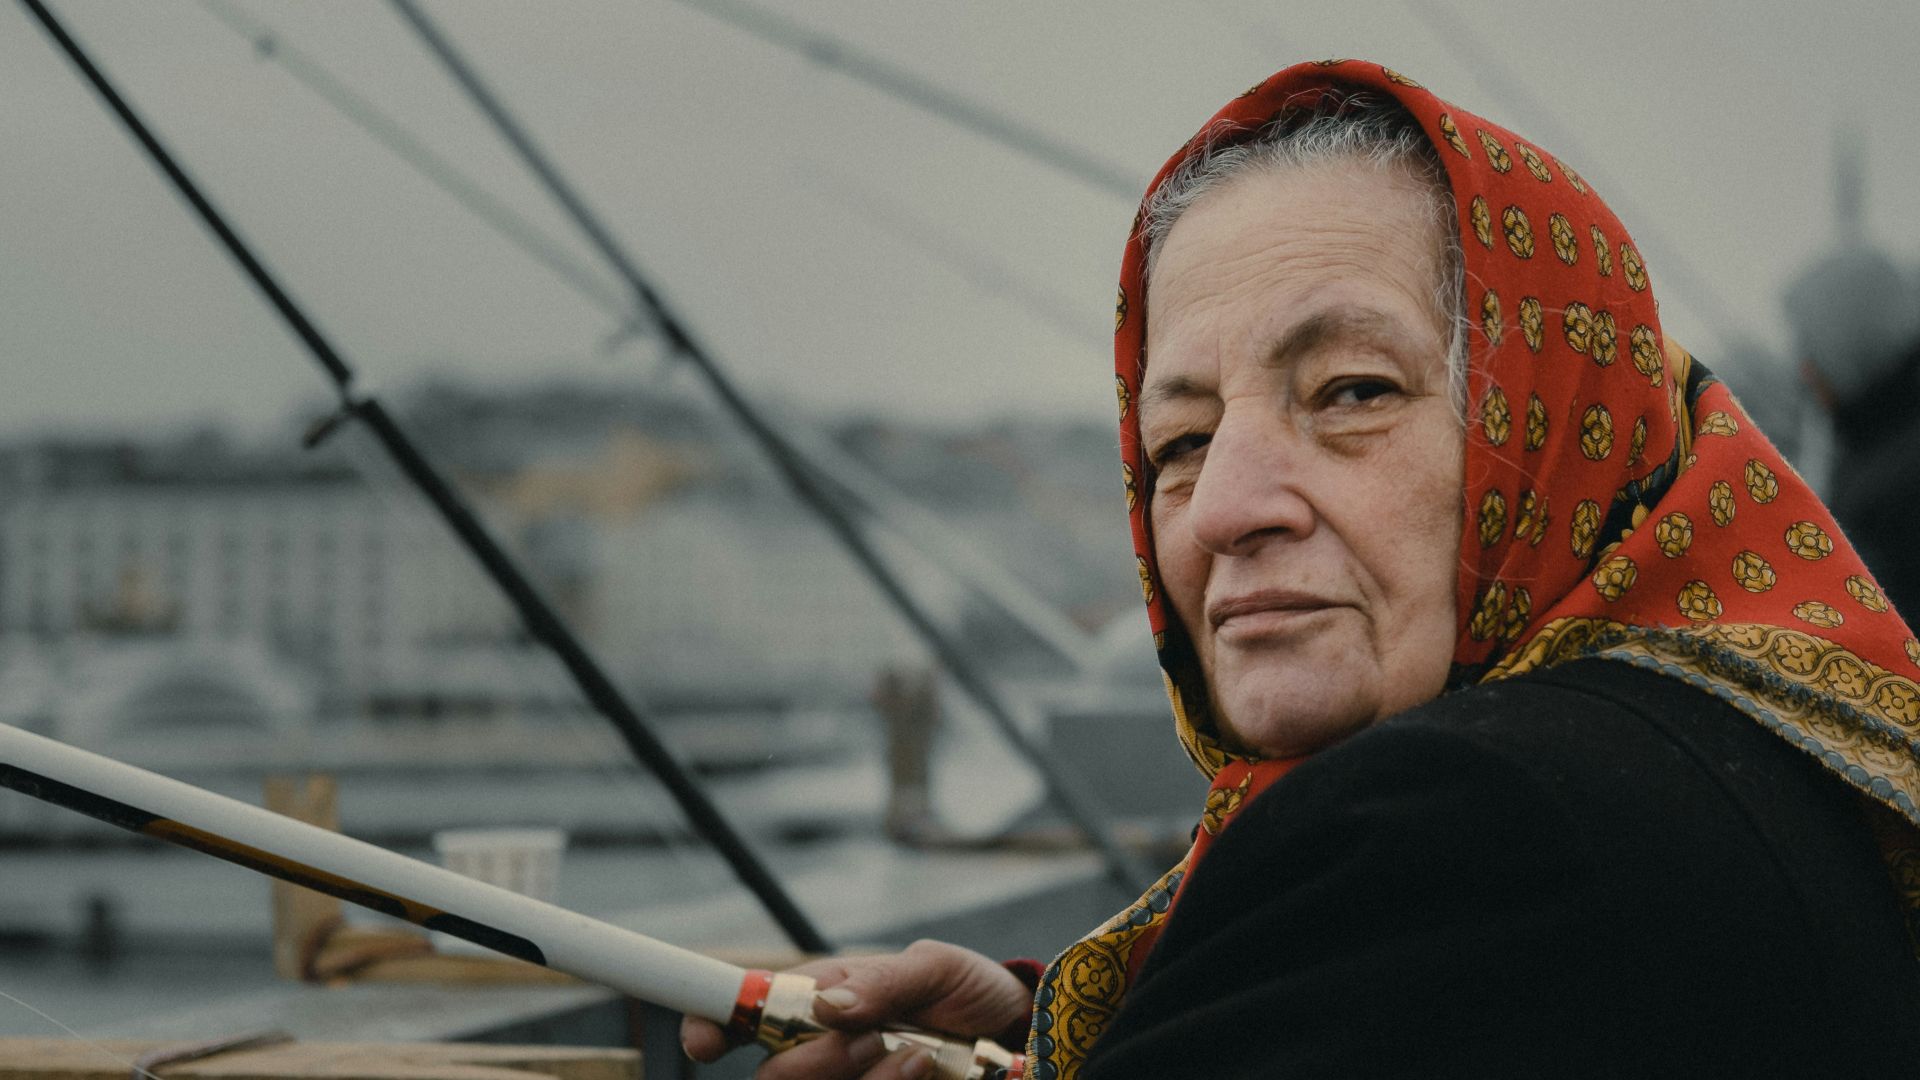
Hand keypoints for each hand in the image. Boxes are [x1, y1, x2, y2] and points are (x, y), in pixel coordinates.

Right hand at [680, 939, 1032, 1078]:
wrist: (1024, 1036)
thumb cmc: (971, 993)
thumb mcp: (937, 968)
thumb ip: (882, 982)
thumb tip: (825, 1004)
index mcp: (819, 1004)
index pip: (744, 1015)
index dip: (711, 1026)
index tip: (705, 1040)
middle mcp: (822, 1054)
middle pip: (772, 1078)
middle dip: (818, 1059)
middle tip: (874, 1034)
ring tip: (919, 1053)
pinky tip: (930, 1073)